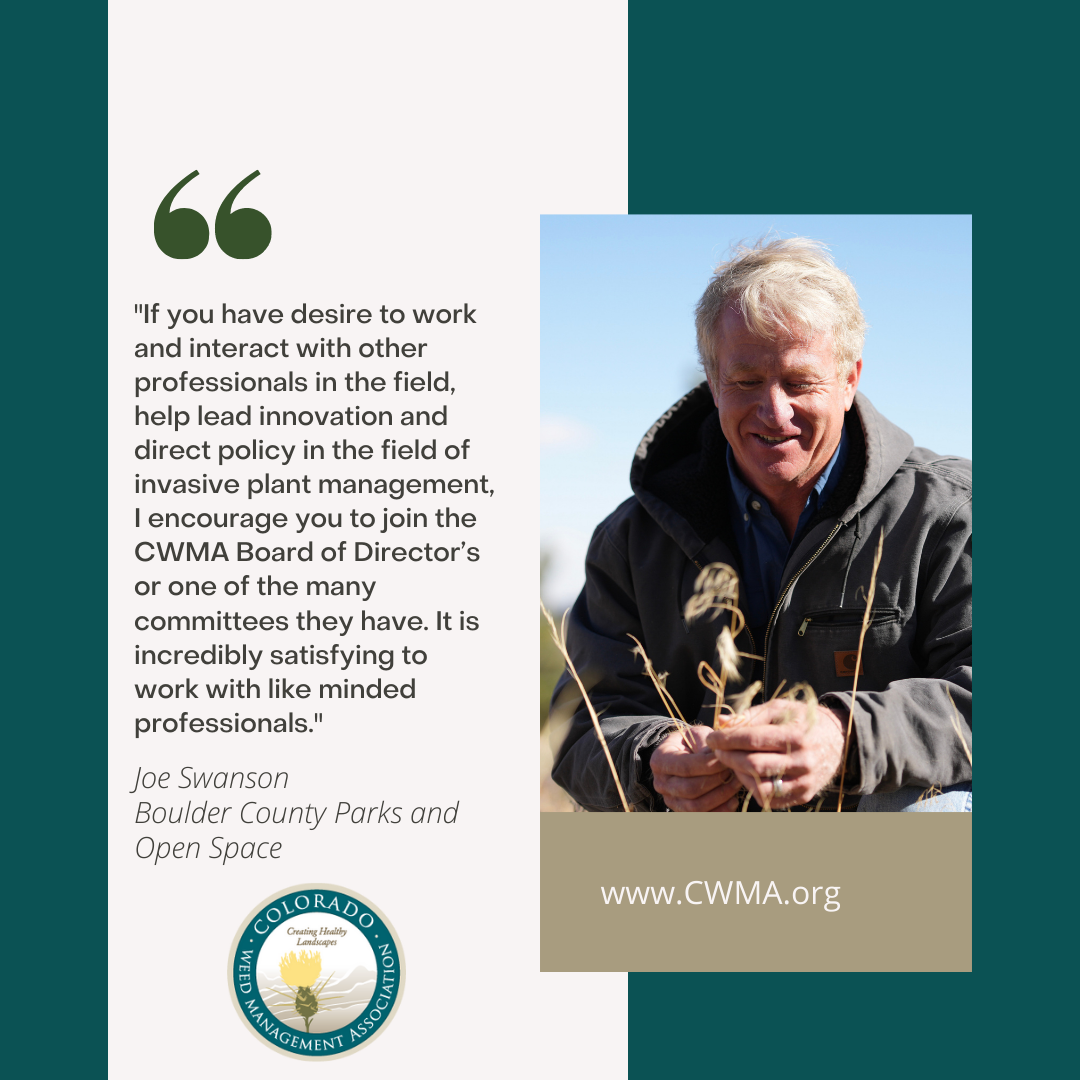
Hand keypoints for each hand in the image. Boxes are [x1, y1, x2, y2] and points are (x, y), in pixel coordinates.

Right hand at [649, 725, 742, 811]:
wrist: (684, 757)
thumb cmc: (692, 743)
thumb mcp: (696, 734)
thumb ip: (705, 743)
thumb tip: (719, 757)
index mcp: (660, 760)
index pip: (685, 766)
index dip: (709, 765)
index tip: (727, 759)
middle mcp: (661, 784)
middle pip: (690, 789)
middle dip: (716, 781)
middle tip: (733, 771)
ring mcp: (671, 801)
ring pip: (696, 806)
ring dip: (720, 796)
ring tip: (736, 783)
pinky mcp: (683, 813)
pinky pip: (702, 817)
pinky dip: (720, 811)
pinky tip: (734, 800)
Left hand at [705, 701, 846, 808]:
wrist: (838, 740)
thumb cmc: (802, 720)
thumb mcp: (780, 708)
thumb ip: (750, 715)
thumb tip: (721, 721)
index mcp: (796, 735)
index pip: (752, 739)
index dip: (727, 739)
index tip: (712, 737)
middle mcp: (803, 761)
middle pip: (753, 765)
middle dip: (728, 757)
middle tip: (717, 750)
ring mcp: (804, 782)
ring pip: (760, 787)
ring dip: (739, 775)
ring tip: (732, 762)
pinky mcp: (803, 796)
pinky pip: (770, 799)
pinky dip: (753, 787)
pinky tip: (747, 774)